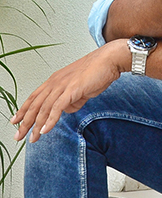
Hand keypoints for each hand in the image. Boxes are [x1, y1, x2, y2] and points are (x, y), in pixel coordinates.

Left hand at [10, 40, 128, 142]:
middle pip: (35, 104)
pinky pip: (57, 107)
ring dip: (37, 125)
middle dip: (25, 122)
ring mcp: (63, 85)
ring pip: (43, 108)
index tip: (16, 120)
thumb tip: (68, 109)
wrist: (109, 60)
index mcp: (55, 80)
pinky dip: (50, 120)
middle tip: (18, 136)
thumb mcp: (81, 88)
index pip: (34, 97)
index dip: (23, 109)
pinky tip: (46, 130)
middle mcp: (55, 82)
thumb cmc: (98, 71)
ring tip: (33, 138)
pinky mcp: (72, 90)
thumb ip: (73, 99)